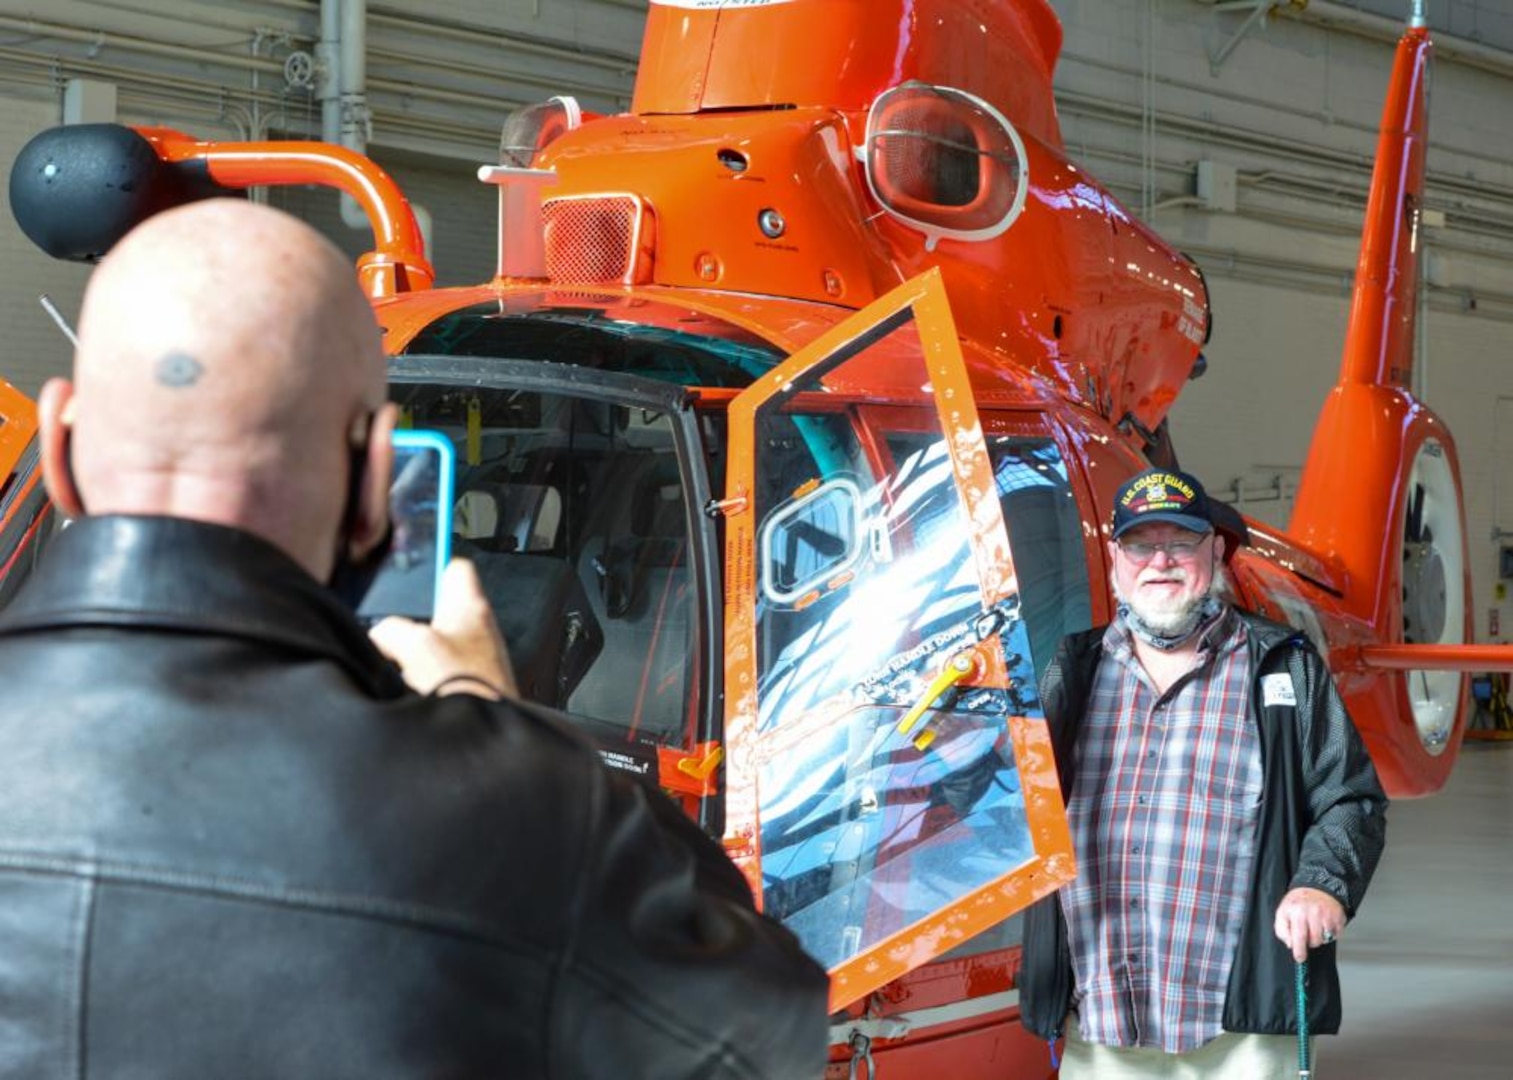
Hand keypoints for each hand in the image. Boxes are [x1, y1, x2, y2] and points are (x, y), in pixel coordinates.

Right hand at [368, 558, 517, 698]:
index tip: (418, 561)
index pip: (457, 567)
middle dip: (413, 619)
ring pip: (438, 643)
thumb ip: (392, 630)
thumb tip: (381, 635)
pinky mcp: (473, 686)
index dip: (435, 562)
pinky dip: (424, 678)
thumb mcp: (416, 646)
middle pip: (441, 608)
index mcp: (471, 607)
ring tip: (400, 667)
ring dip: (416, 654)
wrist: (486, 740)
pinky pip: (441, 672)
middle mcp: (480, 630)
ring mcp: (478, 660)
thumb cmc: (469, 691)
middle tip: (393, 629)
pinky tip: (412, 691)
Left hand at [1274, 886, 1345, 961]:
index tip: (1300, 958)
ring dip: (1319, 937)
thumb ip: (1282, 929)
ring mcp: (1328, 915)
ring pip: (1325, 939)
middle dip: (1309, 943)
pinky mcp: (1339, 917)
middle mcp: (1313, 913)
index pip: (1298, 936)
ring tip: (1314, 926)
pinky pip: (1335, 934)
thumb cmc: (1298, 902)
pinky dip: (1330, 933)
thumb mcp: (1283, 912)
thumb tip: (1290, 944)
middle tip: (1307, 935)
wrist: (1317, 887)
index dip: (1299, 950)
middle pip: (1314, 940)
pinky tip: (1324, 923)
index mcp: (1297, 912)